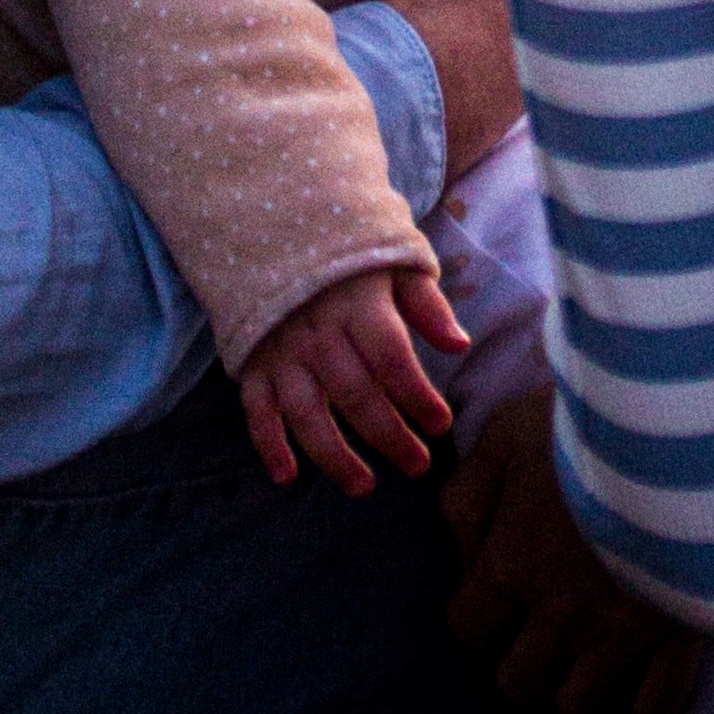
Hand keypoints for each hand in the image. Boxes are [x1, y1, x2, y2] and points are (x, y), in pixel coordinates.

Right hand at [238, 261, 468, 494]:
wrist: (270, 226)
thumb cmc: (347, 253)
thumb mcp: (394, 261)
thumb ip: (426, 304)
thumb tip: (459, 344)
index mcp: (358, 303)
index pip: (391, 357)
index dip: (417, 395)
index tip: (442, 425)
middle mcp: (318, 332)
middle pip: (355, 393)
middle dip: (389, 436)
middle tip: (418, 467)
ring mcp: (281, 350)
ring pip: (307, 412)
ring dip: (334, 455)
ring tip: (364, 487)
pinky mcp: (253, 362)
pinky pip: (256, 410)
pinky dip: (268, 445)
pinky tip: (288, 477)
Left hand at [442, 384, 702, 713]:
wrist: (686, 431)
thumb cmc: (588, 426)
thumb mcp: (507, 435)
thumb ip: (469, 495)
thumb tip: (460, 552)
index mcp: (512, 566)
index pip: (469, 630)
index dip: (476, 619)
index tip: (494, 600)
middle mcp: (559, 616)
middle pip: (517, 683)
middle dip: (520, 663)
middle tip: (539, 635)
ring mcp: (621, 636)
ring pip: (577, 710)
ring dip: (572, 692)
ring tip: (583, 665)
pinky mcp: (677, 641)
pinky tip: (626, 703)